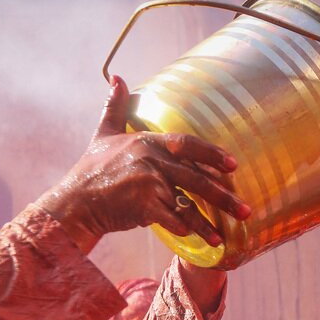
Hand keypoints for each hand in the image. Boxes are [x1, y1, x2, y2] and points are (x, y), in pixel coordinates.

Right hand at [36, 76, 251, 252]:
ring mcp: (148, 183)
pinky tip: (199, 241)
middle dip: (222, 195)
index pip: (187, 144)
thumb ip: (114, 108)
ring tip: (226, 234)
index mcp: (146, 142)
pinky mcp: (143, 206)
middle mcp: (150, 159)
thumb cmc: (91, 170)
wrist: (75, 202)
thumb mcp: (103, 135)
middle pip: (195, 178)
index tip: (233, 165)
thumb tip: (116, 78)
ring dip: (208, 222)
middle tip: (244, 208)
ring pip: (187, 203)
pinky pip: (172, 219)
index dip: (212, 154)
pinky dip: (185, 229)